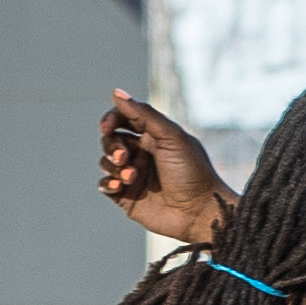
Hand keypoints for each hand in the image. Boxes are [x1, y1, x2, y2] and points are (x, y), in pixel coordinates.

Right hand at [98, 87, 230, 251]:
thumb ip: (144, 114)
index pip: (124, 120)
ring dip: (114, 167)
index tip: (107, 127)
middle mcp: (143, 154)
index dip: (112, 120)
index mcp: (155, 137)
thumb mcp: (172, 137)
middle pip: (111, 140)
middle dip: (112, 146)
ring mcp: (134, 176)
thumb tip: (116, 93)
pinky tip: (119, 186)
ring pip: (106, 162)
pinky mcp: (127, 197)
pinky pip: (105, 185)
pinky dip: (107, 183)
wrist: (200, 212)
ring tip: (132, 176)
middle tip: (124, 157)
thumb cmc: (192, 172)